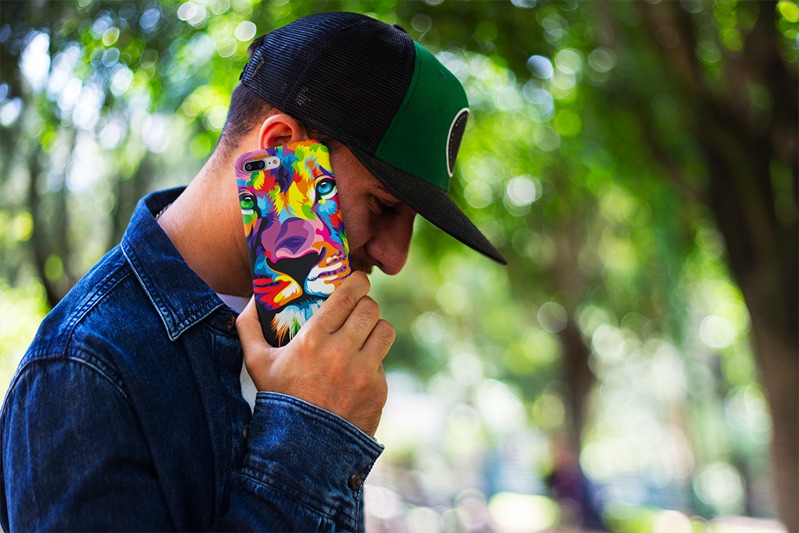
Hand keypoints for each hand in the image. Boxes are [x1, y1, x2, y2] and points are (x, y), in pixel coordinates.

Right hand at [236, 272, 393, 436]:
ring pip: (385, 330)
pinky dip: (373, 362)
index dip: (357, 282)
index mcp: (312, 339)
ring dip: (375, 329)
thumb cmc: (279, 400)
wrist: (302, 449)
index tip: (357, 280)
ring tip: (365, 335)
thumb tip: (251, 299)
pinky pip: (383, 362)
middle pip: (370, 309)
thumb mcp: (256, 364)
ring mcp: (363, 372)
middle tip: (359, 309)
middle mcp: (341, 352)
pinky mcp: (378, 390)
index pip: (348, 295)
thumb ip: (248, 327)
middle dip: (366, 305)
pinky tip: (358, 370)